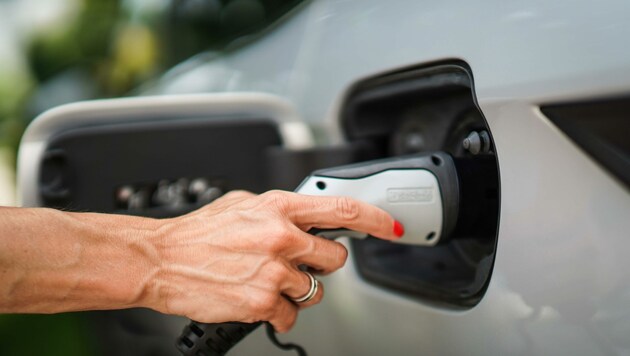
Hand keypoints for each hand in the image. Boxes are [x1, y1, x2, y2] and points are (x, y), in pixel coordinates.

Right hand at [144, 190, 400, 331]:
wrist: (161, 259)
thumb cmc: (199, 233)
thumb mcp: (243, 204)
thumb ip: (281, 210)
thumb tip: (310, 216)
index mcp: (277, 208)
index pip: (341, 209)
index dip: (373, 218)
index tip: (390, 226)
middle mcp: (280, 237)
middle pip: (334, 258)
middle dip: (320, 264)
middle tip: (295, 262)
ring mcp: (272, 271)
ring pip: (314, 290)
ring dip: (296, 289)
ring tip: (265, 279)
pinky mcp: (261, 301)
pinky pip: (291, 314)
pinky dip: (278, 310)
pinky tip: (255, 297)